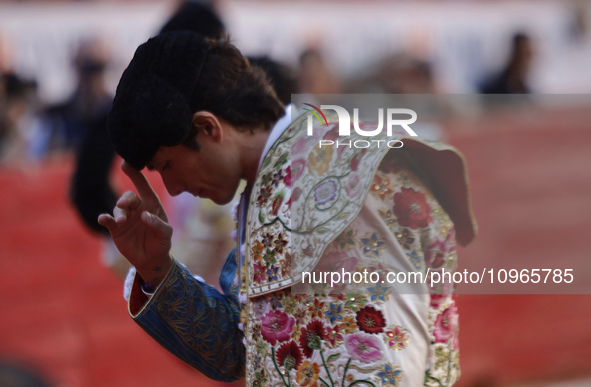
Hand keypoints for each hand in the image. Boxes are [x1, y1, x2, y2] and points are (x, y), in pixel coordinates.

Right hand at [98, 161, 172, 285]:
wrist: (151, 259)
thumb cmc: (162, 242)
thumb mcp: (166, 234)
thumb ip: (158, 224)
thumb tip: (144, 216)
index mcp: (151, 205)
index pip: (144, 187)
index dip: (136, 175)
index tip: (126, 164)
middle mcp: (137, 208)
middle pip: (128, 197)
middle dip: (125, 199)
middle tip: (123, 206)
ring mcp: (126, 217)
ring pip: (118, 209)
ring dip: (119, 213)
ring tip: (122, 221)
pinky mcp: (116, 228)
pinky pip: (108, 220)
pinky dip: (104, 218)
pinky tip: (103, 219)